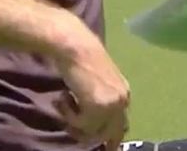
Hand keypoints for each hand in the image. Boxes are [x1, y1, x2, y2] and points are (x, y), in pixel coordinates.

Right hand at [56, 27, 130, 149]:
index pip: (121, 125)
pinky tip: (63, 96)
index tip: (105, 148)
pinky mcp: (98, 107)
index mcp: (124, 93)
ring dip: (73, 121)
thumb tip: (98, 126)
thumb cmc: (81, 59)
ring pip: (91, 132)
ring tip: (64, 101)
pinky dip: (67, 113)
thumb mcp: (98, 82)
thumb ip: (101, 100)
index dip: (110, 138)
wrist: (76, 47)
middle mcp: (122, 101)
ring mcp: (111, 105)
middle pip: (109, 134)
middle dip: (89, 136)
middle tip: (70, 127)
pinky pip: (80, 124)